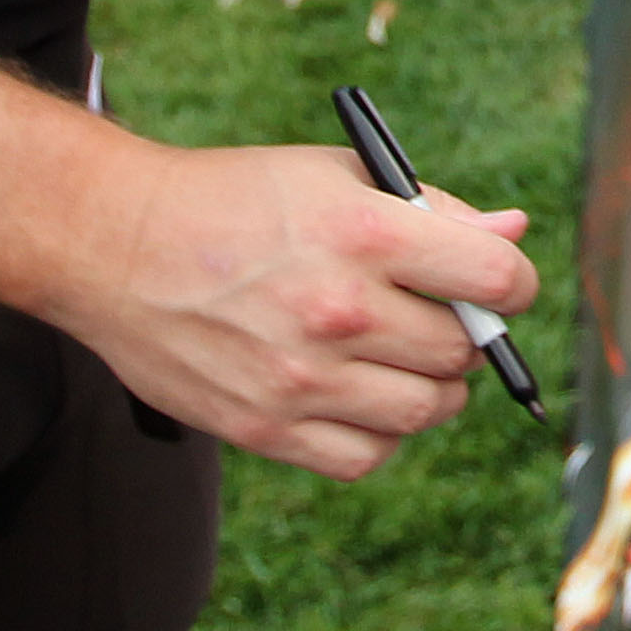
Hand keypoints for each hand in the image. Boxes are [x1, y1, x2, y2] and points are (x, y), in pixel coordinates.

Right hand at [43, 141, 539, 479]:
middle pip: (463, 351)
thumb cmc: (236, 199)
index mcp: (366, 233)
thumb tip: (514, 235)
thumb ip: (433, 209)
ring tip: (404, 358)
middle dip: (467, 333)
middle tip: (439, 317)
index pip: (496, 278)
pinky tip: (362, 396)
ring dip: (433, 387)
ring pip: (424, 410)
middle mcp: (339, 310)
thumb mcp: (338, 174)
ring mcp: (301, 377)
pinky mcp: (263, 427)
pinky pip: (364, 456)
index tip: (500, 283)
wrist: (116, 242)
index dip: (513, 282)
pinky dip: (381, 434)